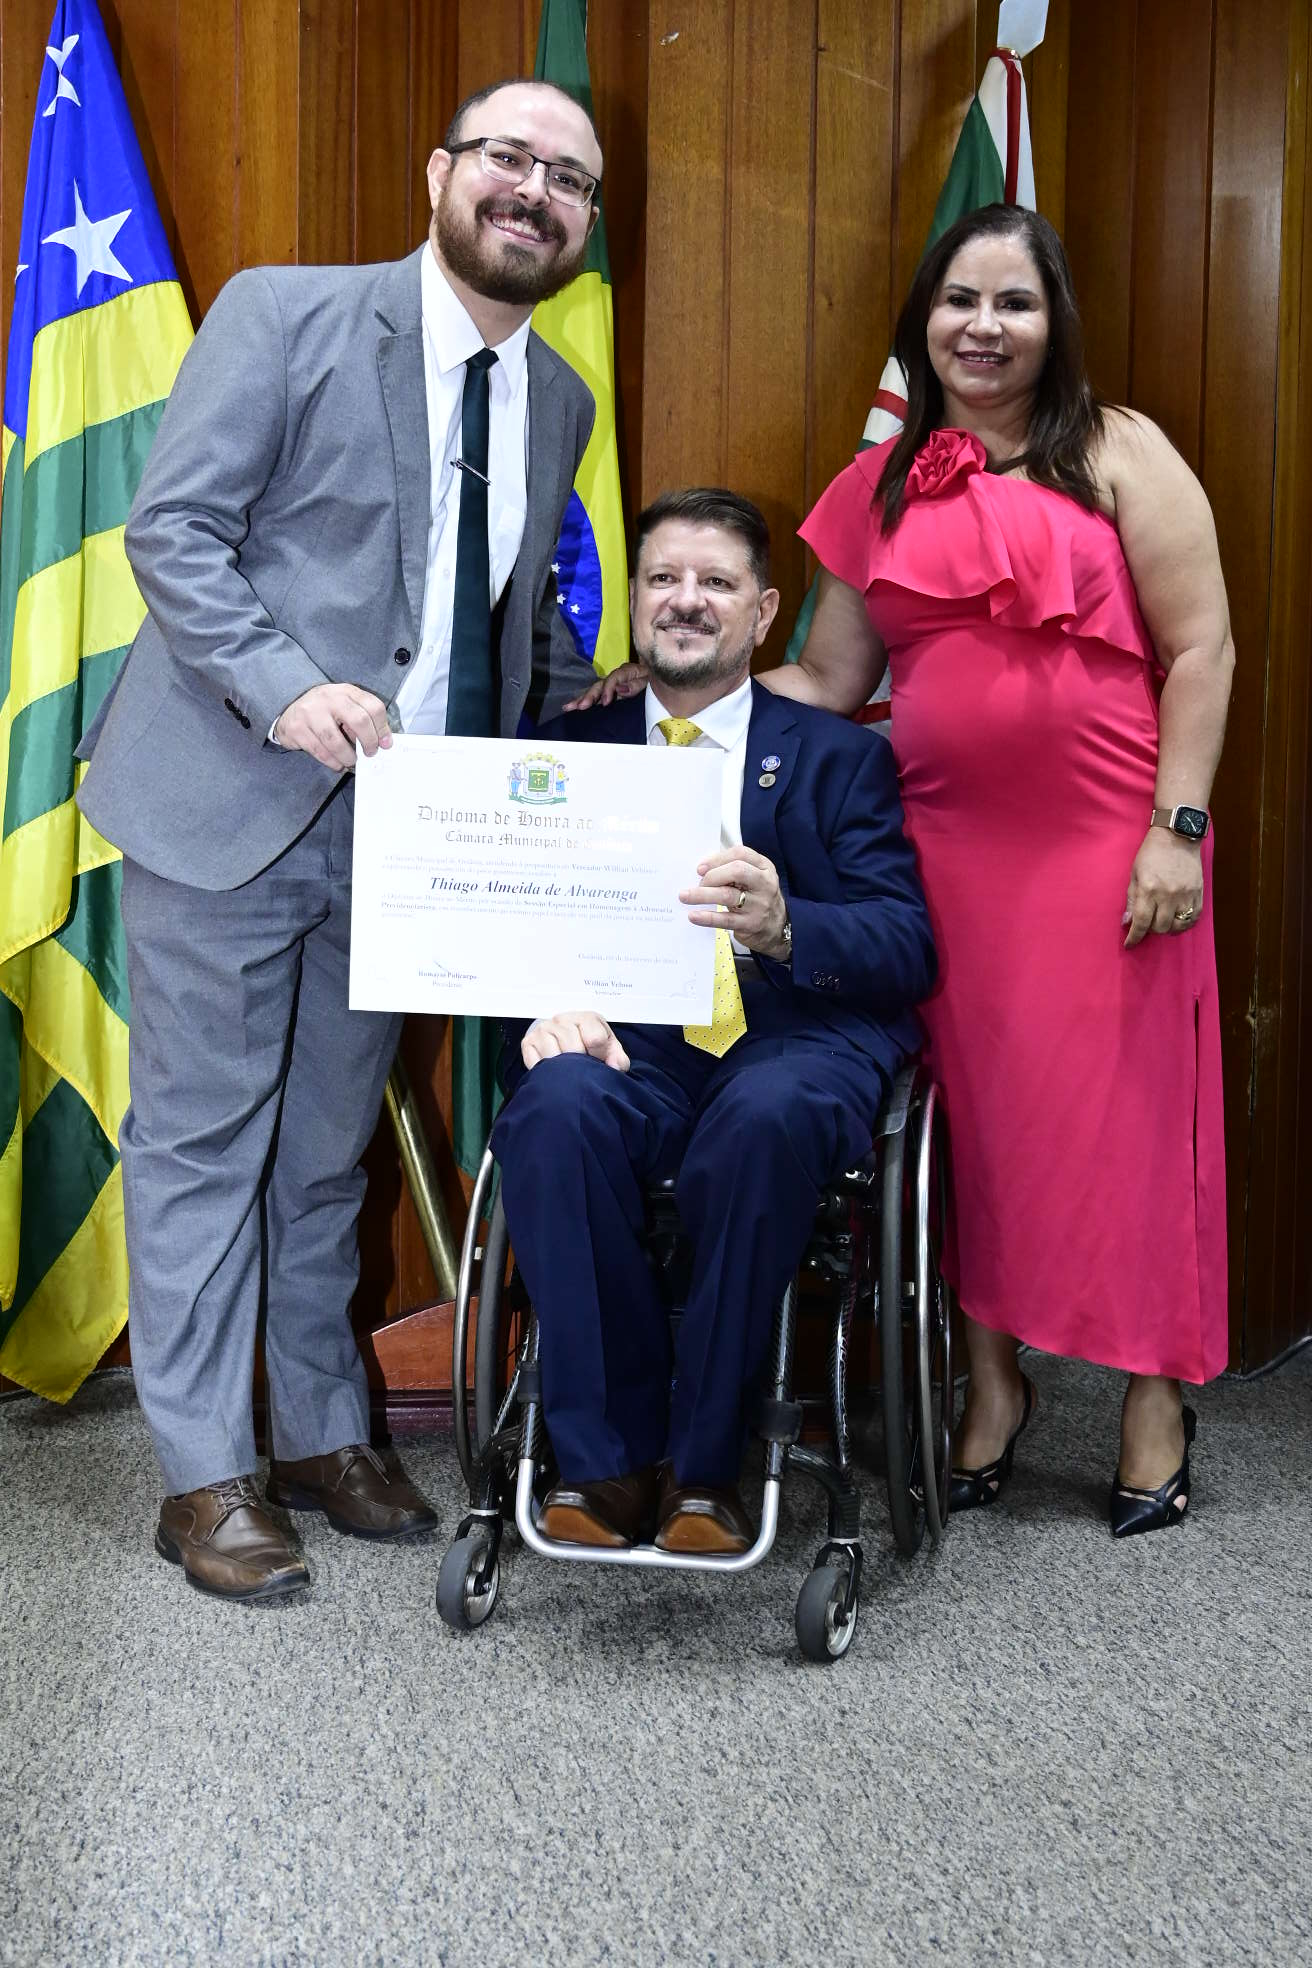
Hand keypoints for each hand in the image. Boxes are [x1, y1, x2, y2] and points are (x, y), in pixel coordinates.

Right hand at [273, 683, 391, 770]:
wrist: (290, 708)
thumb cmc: (326, 710)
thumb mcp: (345, 706)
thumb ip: (363, 718)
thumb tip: (383, 742)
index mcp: (345, 691)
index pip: (373, 706)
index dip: (383, 728)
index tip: (385, 744)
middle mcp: (328, 698)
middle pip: (359, 721)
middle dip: (369, 742)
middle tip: (370, 753)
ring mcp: (310, 713)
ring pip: (336, 742)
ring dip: (348, 757)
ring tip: (351, 761)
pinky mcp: (296, 729)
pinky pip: (320, 752)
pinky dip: (333, 762)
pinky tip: (337, 764)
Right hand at [521, 1012, 629, 1071]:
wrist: (562, 1038)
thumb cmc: (588, 1044)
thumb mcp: (608, 1048)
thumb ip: (618, 1058)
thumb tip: (614, 1067)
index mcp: (586, 1018)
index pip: (595, 1039)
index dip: (599, 1055)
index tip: (598, 1059)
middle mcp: (562, 1019)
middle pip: (574, 1049)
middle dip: (580, 1063)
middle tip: (581, 1066)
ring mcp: (543, 1029)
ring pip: (554, 1057)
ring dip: (563, 1068)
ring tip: (568, 1068)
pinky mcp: (528, 1042)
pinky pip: (537, 1063)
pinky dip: (546, 1071)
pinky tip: (553, 1069)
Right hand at [562, 660, 649, 711]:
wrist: (660, 679)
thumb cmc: (656, 680)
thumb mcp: (650, 681)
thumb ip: (636, 685)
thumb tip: (619, 689)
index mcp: (628, 671)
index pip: (615, 677)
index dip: (608, 689)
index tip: (605, 702)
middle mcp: (617, 676)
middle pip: (601, 684)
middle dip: (590, 695)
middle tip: (580, 706)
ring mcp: (612, 684)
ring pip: (595, 689)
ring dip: (582, 698)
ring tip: (568, 707)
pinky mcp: (610, 692)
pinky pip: (596, 696)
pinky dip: (585, 700)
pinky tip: (572, 706)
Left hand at [681, 845, 789, 960]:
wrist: (778, 928)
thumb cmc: (758, 898)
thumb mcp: (754, 878)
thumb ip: (733, 869)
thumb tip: (702, 868)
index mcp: (764, 867)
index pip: (741, 854)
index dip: (717, 858)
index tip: (700, 867)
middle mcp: (764, 884)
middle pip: (736, 871)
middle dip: (712, 875)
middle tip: (699, 882)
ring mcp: (758, 905)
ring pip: (727, 895)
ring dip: (702, 895)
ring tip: (684, 896)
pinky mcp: (750, 924)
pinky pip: (725, 920)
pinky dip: (707, 917)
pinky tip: (693, 915)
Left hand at [1123, 829, 1203, 945]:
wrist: (1178, 836)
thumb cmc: (1152, 853)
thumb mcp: (1135, 874)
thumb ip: (1132, 899)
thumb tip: (1128, 922)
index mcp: (1149, 889)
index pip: (1141, 922)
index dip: (1134, 937)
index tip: (1129, 944)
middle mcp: (1169, 895)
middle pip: (1160, 927)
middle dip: (1150, 929)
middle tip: (1148, 922)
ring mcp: (1186, 895)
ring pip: (1177, 926)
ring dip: (1167, 928)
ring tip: (1162, 921)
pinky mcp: (1199, 893)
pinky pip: (1193, 918)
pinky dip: (1184, 924)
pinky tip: (1177, 921)